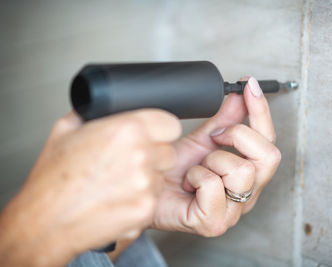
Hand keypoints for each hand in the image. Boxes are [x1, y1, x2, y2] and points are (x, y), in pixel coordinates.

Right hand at [0, 109, 180, 266]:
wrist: (45, 222)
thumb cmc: (53, 180)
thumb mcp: (65, 130)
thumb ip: (92, 113)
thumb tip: (104, 107)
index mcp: (125, 130)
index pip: (170, 124)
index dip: (162, 130)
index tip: (155, 135)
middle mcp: (140, 155)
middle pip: (169, 151)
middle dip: (154, 154)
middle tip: (130, 162)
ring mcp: (146, 184)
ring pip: (162, 175)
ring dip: (149, 177)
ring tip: (119, 183)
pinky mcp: (146, 209)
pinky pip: (155, 198)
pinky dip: (142, 199)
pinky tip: (119, 199)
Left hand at [152, 77, 280, 235]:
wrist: (146, 190)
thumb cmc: (172, 172)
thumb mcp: (201, 140)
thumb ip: (224, 120)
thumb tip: (241, 96)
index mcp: (248, 175)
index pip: (269, 142)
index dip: (261, 111)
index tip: (249, 85)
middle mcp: (246, 194)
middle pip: (269, 157)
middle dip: (238, 135)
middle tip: (214, 137)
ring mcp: (232, 212)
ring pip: (242, 170)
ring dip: (213, 159)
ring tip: (197, 167)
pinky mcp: (212, 223)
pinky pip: (213, 184)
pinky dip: (196, 176)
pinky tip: (188, 181)